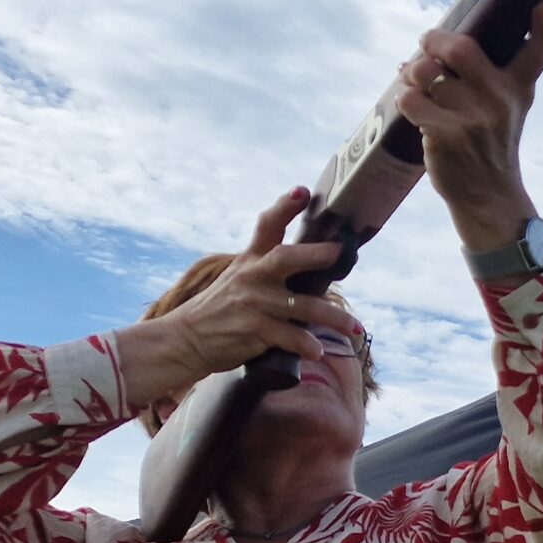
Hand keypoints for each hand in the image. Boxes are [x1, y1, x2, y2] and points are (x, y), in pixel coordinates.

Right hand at [145, 188, 358, 390]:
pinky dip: (305, 345)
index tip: (302, 191)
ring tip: (354, 327)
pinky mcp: (253, 329)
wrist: (187, 339)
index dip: (285, 207)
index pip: (267, 226)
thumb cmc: (224, 309)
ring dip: (332, 317)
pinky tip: (318, 352)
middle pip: (286, 257)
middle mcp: (252, 276)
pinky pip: (288, 336)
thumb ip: (269, 269)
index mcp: (251, 260)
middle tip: (339, 252)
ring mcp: (253, 302)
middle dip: (315, 254)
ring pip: (302, 305)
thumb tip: (313, 260)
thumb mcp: (241, 278)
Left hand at [396, 2, 542, 252]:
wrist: (488, 197)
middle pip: (462, 48)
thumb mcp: (507, 108)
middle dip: (434, 41)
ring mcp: (475, 119)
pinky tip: (412, 106)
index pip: (538, 53)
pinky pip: (410, 99)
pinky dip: (404, 99)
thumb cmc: (490, 144)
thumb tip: (431, 41)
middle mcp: (501, 101)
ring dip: (413, 73)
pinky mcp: (448, 135)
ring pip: (426, 72)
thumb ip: (487, 74)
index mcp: (519, 89)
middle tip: (427, 46)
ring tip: (416, 82)